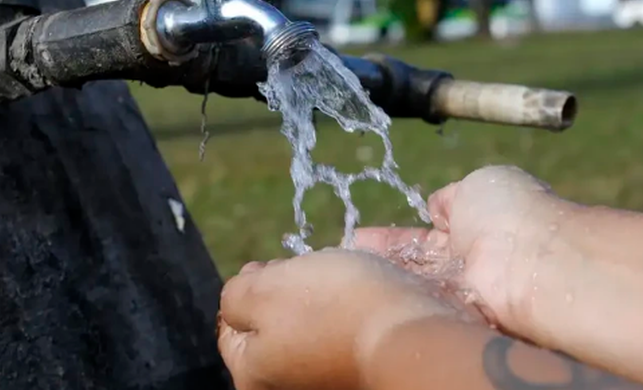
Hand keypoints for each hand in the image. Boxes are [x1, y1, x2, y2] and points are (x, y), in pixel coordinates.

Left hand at [217, 248, 474, 389]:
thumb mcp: (263, 289)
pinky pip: (342, 332)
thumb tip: (239, 296)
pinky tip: (361, 294)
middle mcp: (287, 386)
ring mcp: (325, 380)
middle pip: (272, 326)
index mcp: (253, 375)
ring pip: (309, 325)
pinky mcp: (358, 369)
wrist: (412, 333)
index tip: (271, 265)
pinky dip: (347, 311)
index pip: (230, 326)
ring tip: (338, 278)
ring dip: (319, 297)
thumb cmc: (332, 307)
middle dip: (286, 291)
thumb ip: (235, 294)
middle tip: (307, 270)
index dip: (248, 286)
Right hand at [354, 165, 576, 338]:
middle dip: (382, 259)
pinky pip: (420, 304)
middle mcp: (468, 261)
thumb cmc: (510, 213)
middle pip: (415, 263)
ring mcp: (462, 290)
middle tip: (346, 256)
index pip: (426, 234)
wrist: (534, 262)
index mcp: (476, 223)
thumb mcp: (477, 185)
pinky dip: (395, 297)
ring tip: (345, 273)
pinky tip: (362, 292)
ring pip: (414, 283)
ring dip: (383, 277)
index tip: (361, 237)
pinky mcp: (458, 316)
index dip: (395, 237)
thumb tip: (436, 205)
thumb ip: (452, 197)